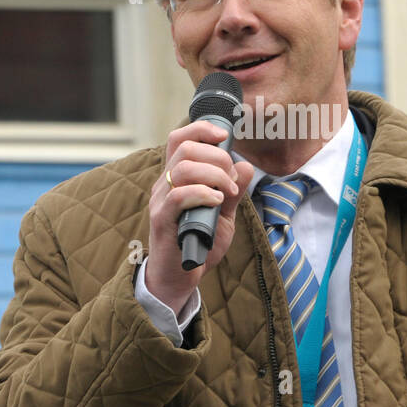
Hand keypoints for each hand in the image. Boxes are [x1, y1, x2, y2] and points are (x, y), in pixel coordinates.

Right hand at [145, 120, 255, 312]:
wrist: (181, 277)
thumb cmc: (199, 243)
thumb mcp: (223, 215)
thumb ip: (233, 191)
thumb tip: (245, 166)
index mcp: (176, 177)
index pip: (180, 139)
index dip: (201, 129)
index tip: (223, 137)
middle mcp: (165, 184)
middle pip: (185, 148)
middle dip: (217, 157)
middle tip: (231, 179)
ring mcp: (161, 201)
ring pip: (183, 168)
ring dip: (213, 175)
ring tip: (226, 193)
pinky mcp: (161, 219)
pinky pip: (179, 195)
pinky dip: (203, 193)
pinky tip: (216, 203)